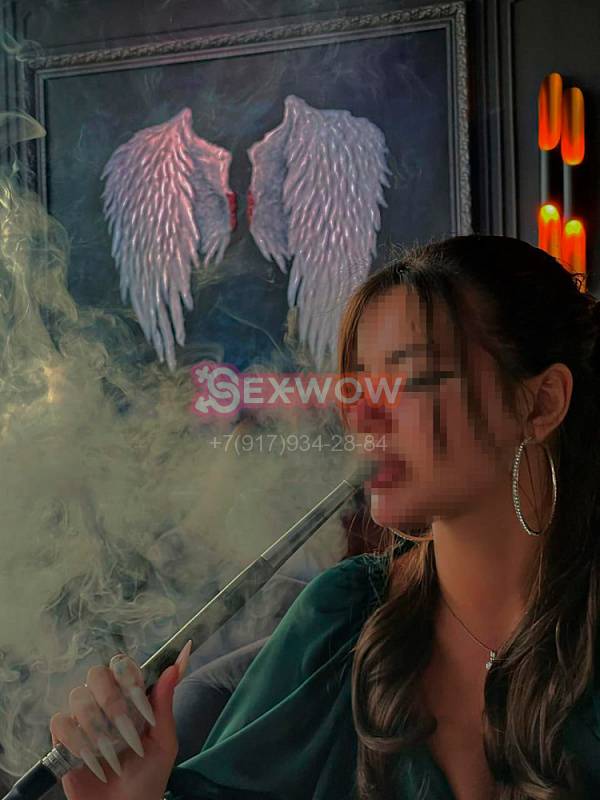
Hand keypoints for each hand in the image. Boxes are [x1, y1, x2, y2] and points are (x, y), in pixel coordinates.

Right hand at [49, 641, 191, 799]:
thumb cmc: (148, 777)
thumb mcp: (163, 742)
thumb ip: (165, 703)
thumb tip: (175, 666)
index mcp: (129, 698)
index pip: (123, 666)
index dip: (129, 676)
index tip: (140, 695)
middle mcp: (103, 703)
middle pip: (97, 674)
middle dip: (112, 699)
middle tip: (126, 727)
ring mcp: (82, 720)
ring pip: (78, 697)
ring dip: (97, 725)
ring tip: (112, 751)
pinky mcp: (62, 741)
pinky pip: (60, 724)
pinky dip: (77, 741)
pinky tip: (92, 759)